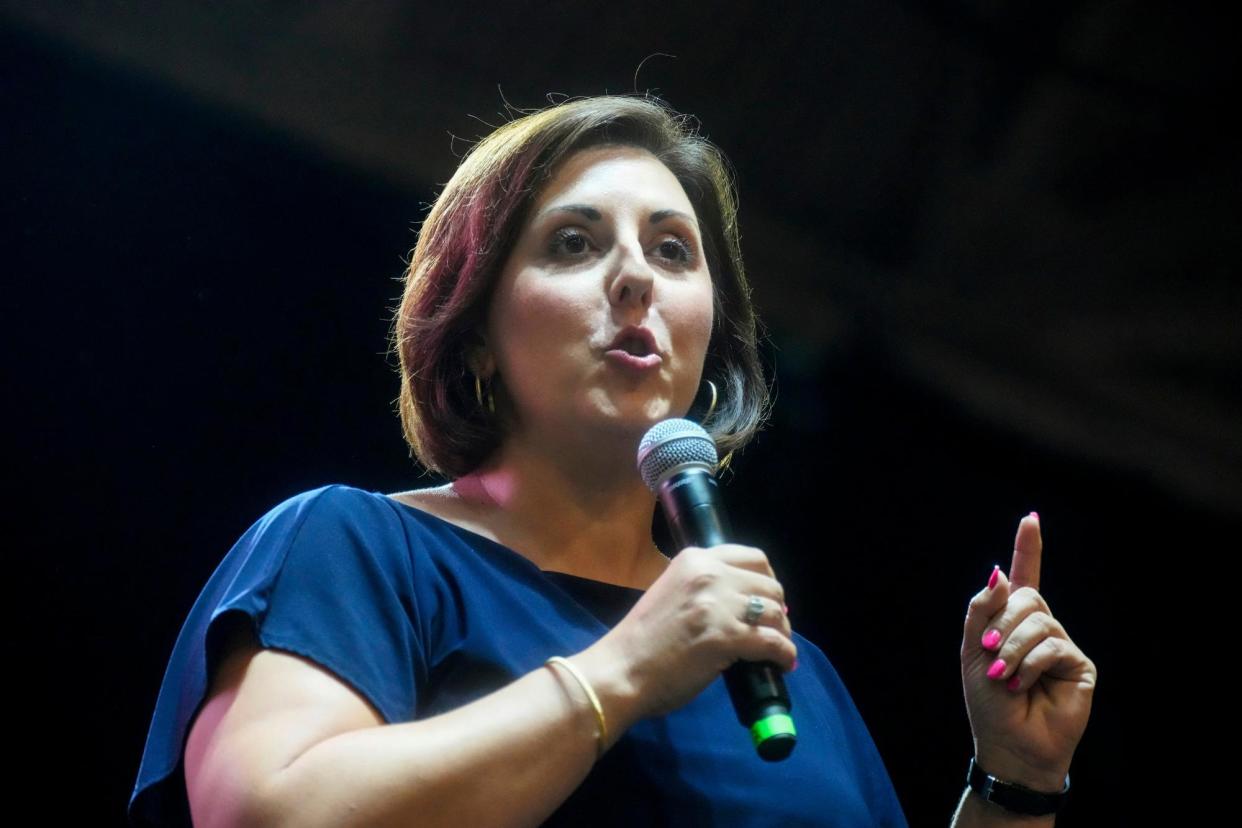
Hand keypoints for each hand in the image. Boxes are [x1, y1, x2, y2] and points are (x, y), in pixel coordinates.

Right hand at [597, 544, 796, 720]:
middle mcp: (709, 574)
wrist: (621, 671)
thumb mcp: (671, 592)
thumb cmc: (642, 640)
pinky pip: (774, 642)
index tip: (766, 600)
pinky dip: (785, 655)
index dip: (767, 581)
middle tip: (773, 630)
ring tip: (778, 650)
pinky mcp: (726, 636)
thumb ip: (703, 588)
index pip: (753, 557)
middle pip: (770, 585)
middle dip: (777, 609)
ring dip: (783, 633)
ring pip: (775, 613)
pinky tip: (783, 665)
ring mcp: (718, 604)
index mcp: (695, 559)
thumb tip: (744, 603)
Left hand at [961, 514, 1097, 791]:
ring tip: (1004, 676)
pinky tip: (1024, 683)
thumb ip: (982, 610)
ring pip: (1038, 620)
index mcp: (1012, 622)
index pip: (1024, 577)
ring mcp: (1061, 644)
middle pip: (1025, 597)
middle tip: (991, 654)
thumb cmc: (988, 704)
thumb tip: (999, 572)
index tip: (1031, 519)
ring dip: (1012, 648)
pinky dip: (1031, 662)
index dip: (1028, 548)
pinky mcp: (1079, 664)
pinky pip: (1053, 644)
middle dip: (1002, 624)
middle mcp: (1040, 628)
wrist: (1008, 745)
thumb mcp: (972, 652)